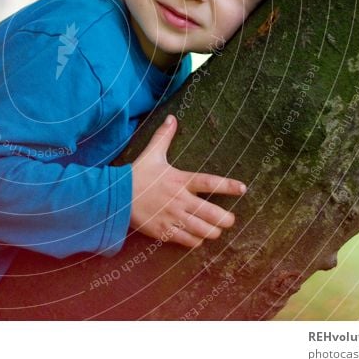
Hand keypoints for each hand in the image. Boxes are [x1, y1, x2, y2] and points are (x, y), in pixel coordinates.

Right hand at [130, 114, 246, 248]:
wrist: (116, 196)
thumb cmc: (137, 174)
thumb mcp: (152, 154)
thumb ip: (164, 137)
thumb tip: (172, 118)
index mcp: (180, 180)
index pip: (210, 182)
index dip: (228, 186)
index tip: (243, 189)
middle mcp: (179, 200)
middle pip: (212, 214)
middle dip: (226, 220)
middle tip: (229, 220)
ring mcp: (172, 217)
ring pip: (203, 231)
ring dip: (213, 232)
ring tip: (216, 231)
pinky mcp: (164, 231)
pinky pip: (187, 241)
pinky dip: (196, 241)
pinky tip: (197, 238)